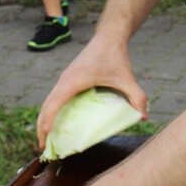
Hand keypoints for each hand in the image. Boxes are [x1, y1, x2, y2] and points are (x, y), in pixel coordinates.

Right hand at [37, 32, 147, 148]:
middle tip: (42, 148)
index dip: (47, 122)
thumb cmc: (115, 56)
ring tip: (46, 140)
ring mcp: (64, 79)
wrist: (108, 37)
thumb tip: (144, 117)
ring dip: (44, 120)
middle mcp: (64, 80)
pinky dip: (51, 111)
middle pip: (45, 106)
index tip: (45, 139)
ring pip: (48, 102)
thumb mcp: (127, 78)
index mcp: (73, 81)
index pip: (54, 104)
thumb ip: (136, 97)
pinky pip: (54, 98)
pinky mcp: (68, 79)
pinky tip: (57, 123)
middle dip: (41, 127)